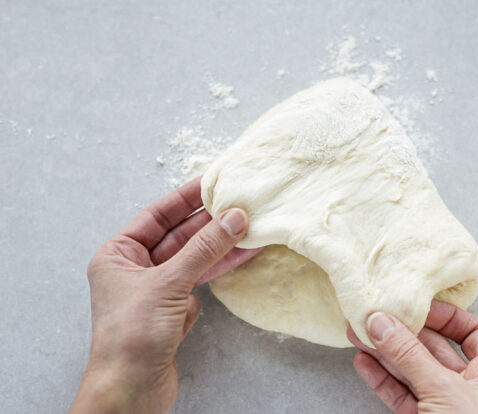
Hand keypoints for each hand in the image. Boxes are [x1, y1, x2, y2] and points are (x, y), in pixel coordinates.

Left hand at [70, 178, 260, 413]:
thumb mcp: (168, 283)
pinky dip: (219, 271)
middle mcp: (135, 270)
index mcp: (118, 255)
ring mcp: (156, 291)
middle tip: (240, 206)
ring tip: (250, 230)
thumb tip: (233, 218)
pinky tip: (240, 257)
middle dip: (210, 224)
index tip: (211, 182)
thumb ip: (204, 249)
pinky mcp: (173, 312)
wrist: (131, 391)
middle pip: (179, 237)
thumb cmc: (132, 336)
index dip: (185, 198)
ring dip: (221, 247)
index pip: (157, 216)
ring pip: (193, 260)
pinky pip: (199, 282)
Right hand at [348, 301, 477, 413]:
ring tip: (359, 334)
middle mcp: (472, 389)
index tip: (415, 304)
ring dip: (384, 353)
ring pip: (411, 371)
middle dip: (402, 333)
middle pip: (434, 349)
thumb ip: (410, 355)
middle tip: (375, 316)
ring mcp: (445, 408)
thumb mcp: (444, 392)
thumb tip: (382, 321)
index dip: (444, 316)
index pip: (473, 331)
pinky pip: (400, 395)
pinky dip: (381, 378)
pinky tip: (365, 362)